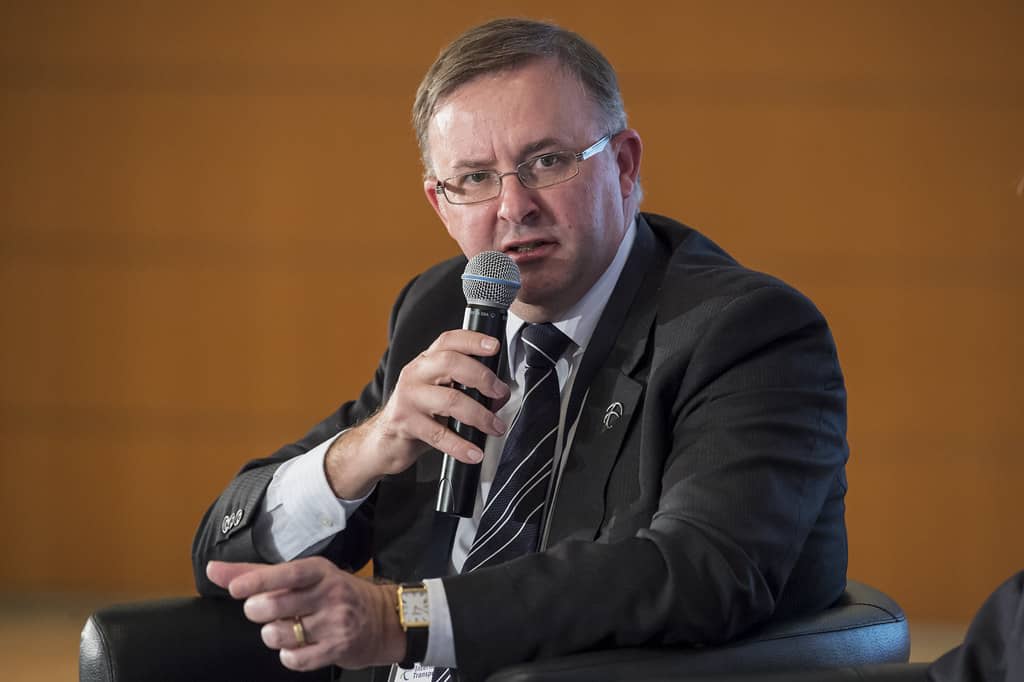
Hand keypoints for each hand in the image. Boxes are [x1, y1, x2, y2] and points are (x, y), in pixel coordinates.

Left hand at [206, 558, 404, 671]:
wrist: (382, 619)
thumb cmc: (336, 594)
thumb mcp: (304, 576)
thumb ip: (257, 573)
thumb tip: (214, 569)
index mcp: (320, 571)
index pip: (286, 573)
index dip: (258, 581)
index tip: (235, 588)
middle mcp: (330, 594)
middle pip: (277, 605)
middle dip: (258, 611)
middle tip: (259, 610)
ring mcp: (335, 622)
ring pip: (282, 634)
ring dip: (273, 635)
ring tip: (285, 628)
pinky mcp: (338, 648)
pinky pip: (296, 659)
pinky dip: (288, 655)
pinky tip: (297, 645)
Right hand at [325, 329, 509, 497]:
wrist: (386, 440)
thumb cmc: (419, 413)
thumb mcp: (442, 393)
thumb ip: (470, 388)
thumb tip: (501, 395)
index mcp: (427, 361)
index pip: (449, 340)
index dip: (472, 340)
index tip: (494, 347)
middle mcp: (416, 373)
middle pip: (451, 363)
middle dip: (482, 377)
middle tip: (500, 393)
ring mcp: (409, 397)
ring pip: (449, 399)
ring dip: (479, 415)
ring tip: (495, 427)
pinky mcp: (405, 422)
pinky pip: (438, 434)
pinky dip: (461, 446)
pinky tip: (474, 453)